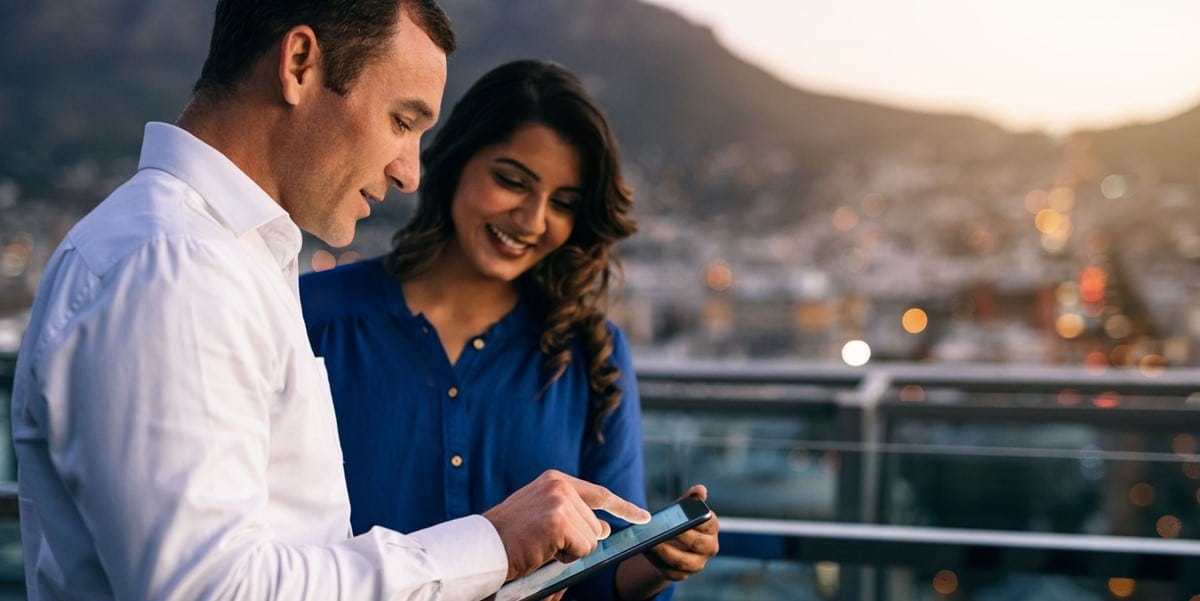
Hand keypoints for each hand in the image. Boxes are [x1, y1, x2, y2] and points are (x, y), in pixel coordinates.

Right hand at [484, 470, 650, 580]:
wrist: (481, 547)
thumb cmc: (509, 538)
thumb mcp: (542, 517)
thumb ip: (573, 517)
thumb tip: (604, 531)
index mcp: (555, 480)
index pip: (599, 494)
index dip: (624, 508)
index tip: (644, 518)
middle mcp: (560, 485)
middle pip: (597, 525)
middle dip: (580, 542)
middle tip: (547, 544)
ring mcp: (560, 501)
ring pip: (592, 540)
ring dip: (571, 551)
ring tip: (541, 546)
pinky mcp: (559, 521)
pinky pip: (583, 550)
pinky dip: (567, 558)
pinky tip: (543, 551)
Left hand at [644, 485, 718, 579]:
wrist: (671, 546)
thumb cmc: (679, 522)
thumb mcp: (683, 509)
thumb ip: (690, 499)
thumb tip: (700, 489)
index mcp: (712, 529)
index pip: (708, 523)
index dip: (696, 520)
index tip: (683, 516)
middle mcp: (709, 548)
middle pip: (696, 544)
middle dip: (679, 536)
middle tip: (663, 529)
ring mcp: (696, 564)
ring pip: (681, 561)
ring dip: (664, 552)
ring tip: (649, 542)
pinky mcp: (681, 575)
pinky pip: (669, 571)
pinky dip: (656, 562)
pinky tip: (645, 551)